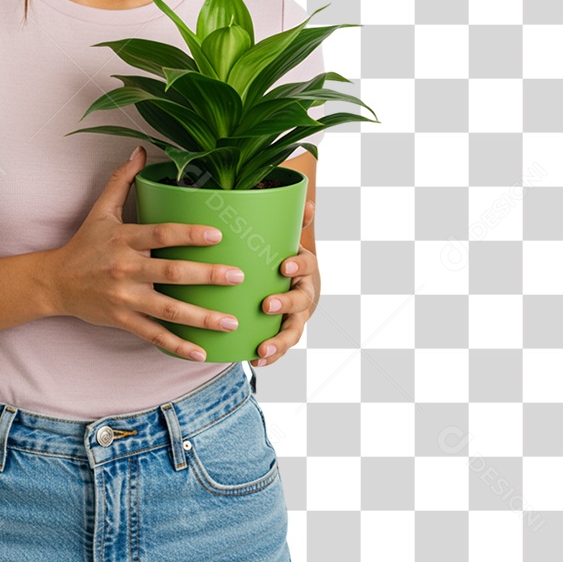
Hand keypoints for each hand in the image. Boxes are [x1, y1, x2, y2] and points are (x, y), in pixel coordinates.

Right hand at [45, 146, 248, 361]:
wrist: (55, 282)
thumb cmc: (84, 243)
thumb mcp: (101, 210)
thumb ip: (122, 180)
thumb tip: (140, 150)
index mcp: (124, 239)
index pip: (160, 234)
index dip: (189, 234)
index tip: (218, 235)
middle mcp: (126, 269)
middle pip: (171, 273)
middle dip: (207, 276)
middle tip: (238, 276)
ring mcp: (125, 298)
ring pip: (169, 310)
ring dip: (202, 318)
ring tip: (232, 320)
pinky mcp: (123, 320)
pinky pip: (154, 335)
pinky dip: (177, 345)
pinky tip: (201, 351)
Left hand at [250, 199, 318, 366]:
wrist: (293, 284)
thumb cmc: (282, 258)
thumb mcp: (287, 239)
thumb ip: (293, 221)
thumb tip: (307, 201)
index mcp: (303, 268)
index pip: (305, 265)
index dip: (297, 266)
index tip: (283, 265)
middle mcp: (304, 293)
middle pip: (300, 302)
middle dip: (285, 304)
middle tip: (267, 305)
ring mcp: (296, 316)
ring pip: (292, 331)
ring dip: (279, 341)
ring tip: (263, 349)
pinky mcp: (284, 333)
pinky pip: (280, 347)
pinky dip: (270, 355)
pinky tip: (255, 360)